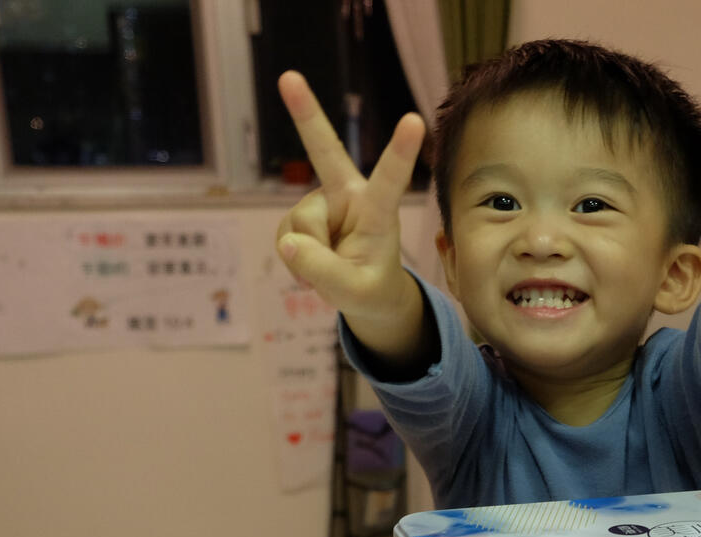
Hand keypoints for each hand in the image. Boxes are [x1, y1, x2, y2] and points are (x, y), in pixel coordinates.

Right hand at [274, 71, 425, 324]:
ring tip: (330, 270)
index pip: (390, 180)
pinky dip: (294, 258)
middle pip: (325, 151)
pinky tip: (312, 264)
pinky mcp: (302, 215)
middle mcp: (349, 196)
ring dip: (308, 256)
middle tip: (288, 77)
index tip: (415, 120)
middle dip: (305, 114)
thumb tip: (289, 244)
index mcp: (378, 211)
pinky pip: (285, 236)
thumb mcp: (354, 293)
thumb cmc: (371, 289)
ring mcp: (322, 203)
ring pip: (300, 223)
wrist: (364, 294)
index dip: (400, 152)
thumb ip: (325, 272)